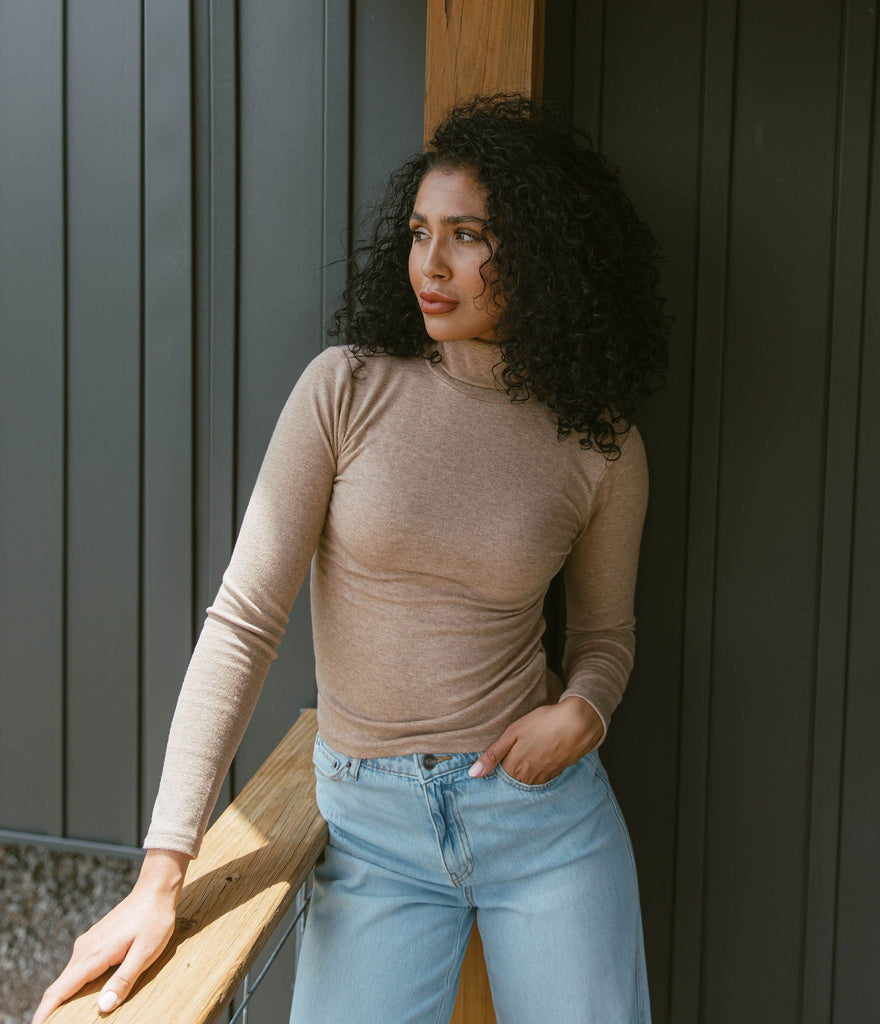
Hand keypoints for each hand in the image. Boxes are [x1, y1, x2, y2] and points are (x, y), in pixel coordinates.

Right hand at [31, 849, 189, 1023]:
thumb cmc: (154, 920)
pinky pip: (80, 968)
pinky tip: (85, 996)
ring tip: (66, 1018)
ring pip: (70, 978)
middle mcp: (84, 949)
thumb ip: (123, 980)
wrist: (155, 890)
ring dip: (65, 999)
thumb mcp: (145, 953)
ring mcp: (88, 943)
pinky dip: (76, 986)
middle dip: (53, 1011)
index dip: (44, 1013)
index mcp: (92, 955)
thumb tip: (103, 1007)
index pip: (59, 990)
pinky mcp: (95, 941)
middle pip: (61, 987)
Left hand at [468, 698, 604, 784]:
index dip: (495, 766)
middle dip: (509, 769)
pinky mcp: (557, 772)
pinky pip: (541, 776)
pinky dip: (538, 768)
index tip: (495, 758)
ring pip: (527, 779)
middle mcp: (529, 778)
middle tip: (515, 751)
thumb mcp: (512, 733)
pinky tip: (540, 754)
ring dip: (524, 770)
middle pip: (513, 779)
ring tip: (527, 752)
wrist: (578, 723)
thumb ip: (492, 755)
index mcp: (515, 769)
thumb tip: (472, 774)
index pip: (498, 776)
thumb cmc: (542, 724)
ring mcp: (544, 777)